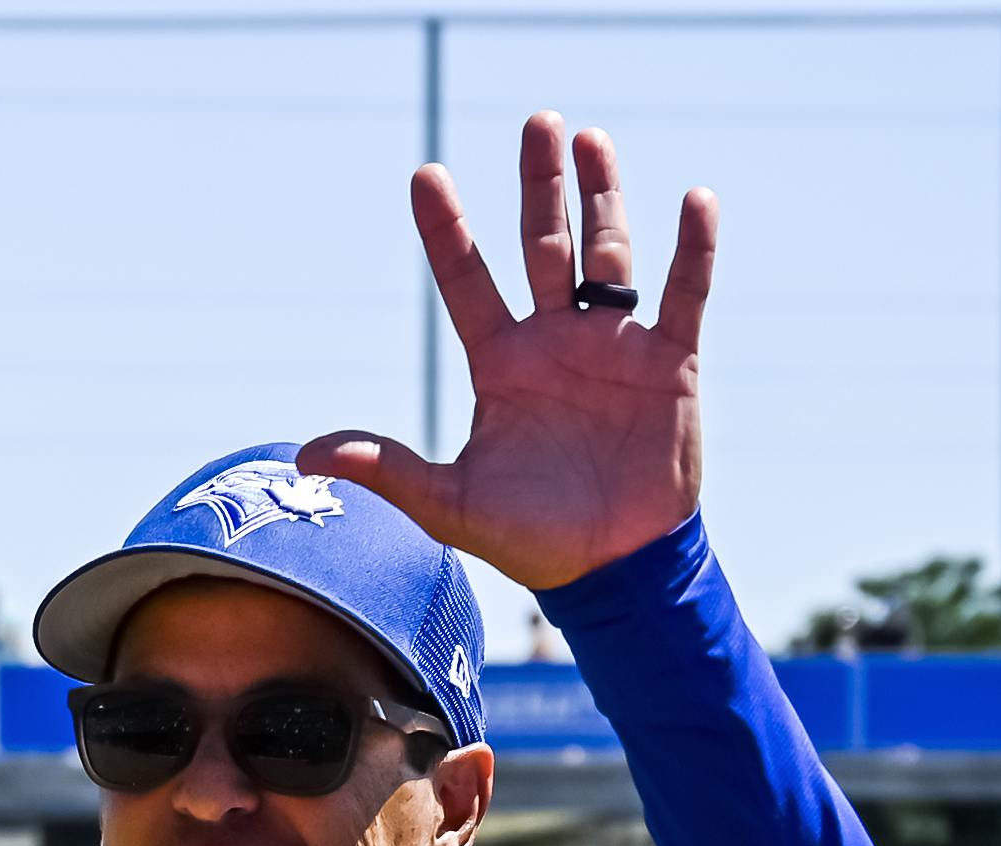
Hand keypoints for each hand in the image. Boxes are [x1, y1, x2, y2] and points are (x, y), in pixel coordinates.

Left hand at [300, 114, 711, 594]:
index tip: (424, 176)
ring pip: (607, 254)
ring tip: (591, 140)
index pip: (467, 282)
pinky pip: (684, 294)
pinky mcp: (668, 363)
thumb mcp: (450, 504)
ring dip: (603, 197)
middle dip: (539, 186)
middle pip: (543, 245)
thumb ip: (387, 471)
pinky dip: (693, 249)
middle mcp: (554, 340)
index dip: (447, 232)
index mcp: (501, 362)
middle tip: (537, 121)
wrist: (612, 569)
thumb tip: (305, 455)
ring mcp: (612, 346)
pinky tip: (695, 199)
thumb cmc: (530, 538)